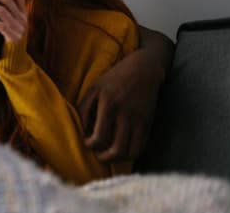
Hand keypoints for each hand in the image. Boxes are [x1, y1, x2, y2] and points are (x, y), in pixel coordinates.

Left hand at [0, 0, 27, 43]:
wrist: (14, 62)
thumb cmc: (5, 41)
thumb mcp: (7, 25)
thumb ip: (2, 13)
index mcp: (23, 14)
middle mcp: (23, 19)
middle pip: (7, 0)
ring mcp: (19, 28)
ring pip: (2, 11)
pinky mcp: (13, 38)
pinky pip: (0, 26)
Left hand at [78, 27, 171, 161]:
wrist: (142, 70)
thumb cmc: (112, 80)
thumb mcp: (93, 89)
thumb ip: (83, 109)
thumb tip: (81, 131)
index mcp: (108, 105)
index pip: (99, 137)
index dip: (91, 145)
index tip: (87, 142)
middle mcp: (125, 114)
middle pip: (117, 149)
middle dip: (104, 158)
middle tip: (98, 155)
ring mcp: (139, 119)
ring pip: (131, 152)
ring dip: (119, 159)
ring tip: (110, 155)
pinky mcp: (148, 122)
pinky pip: (142, 146)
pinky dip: (132, 154)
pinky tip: (123, 150)